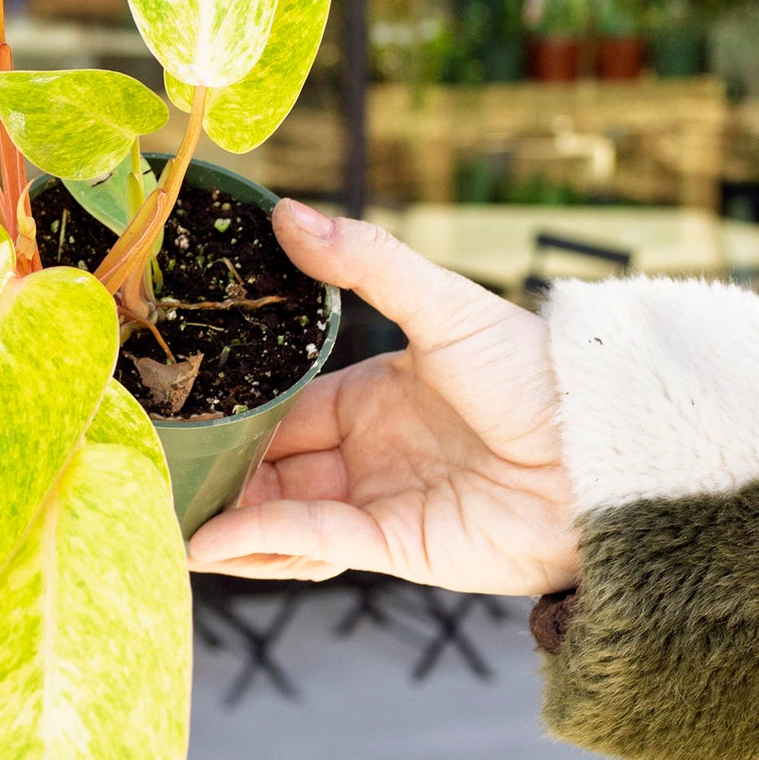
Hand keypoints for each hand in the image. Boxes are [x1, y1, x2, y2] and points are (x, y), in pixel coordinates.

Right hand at [186, 204, 577, 594]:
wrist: (606, 451)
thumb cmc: (536, 374)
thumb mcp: (445, 306)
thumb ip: (366, 262)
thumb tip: (288, 211)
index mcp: (373, 395)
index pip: (283, 409)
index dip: (233, 414)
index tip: (177, 412)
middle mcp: (369, 453)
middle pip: (272, 465)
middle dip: (218, 471)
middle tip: (152, 468)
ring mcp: (379, 502)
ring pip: (281, 513)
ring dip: (228, 516)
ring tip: (163, 513)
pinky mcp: (395, 548)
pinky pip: (314, 544)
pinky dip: (262, 543)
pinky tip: (212, 540)